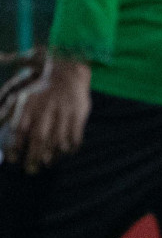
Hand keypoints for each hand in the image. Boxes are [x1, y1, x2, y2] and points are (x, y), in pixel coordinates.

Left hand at [2, 51, 91, 172]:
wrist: (67, 67)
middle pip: (39, 137)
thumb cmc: (39, 80)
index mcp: (29, 102)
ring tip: (47, 163)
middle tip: (29, 170)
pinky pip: (76, 133)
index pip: (20, 128)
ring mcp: (64, 110)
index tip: (12, 159)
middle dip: (34, 156)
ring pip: (58, 138)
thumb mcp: (19, 88)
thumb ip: (5, 105)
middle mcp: (46, 108)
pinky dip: (72, 145)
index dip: (15, 145)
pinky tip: (67, 152)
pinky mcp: (79, 112)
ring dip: (52, 154)